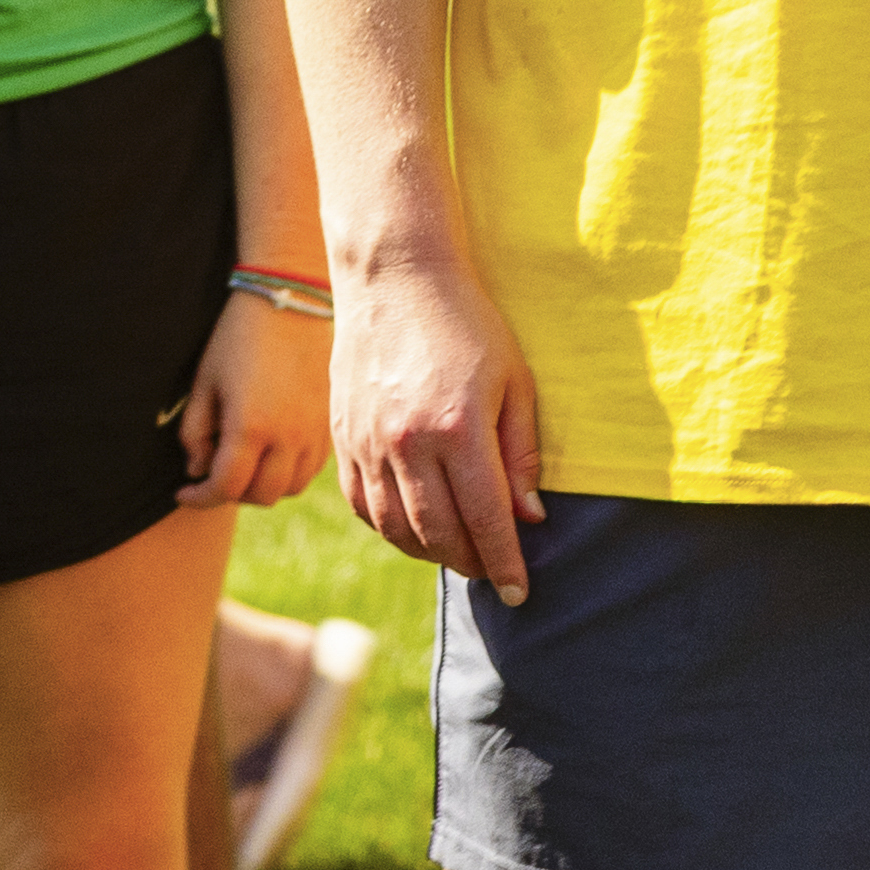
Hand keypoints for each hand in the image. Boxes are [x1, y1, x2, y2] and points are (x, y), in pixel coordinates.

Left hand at [175, 293, 330, 511]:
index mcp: (251, 427)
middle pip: (260, 495)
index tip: (181, 493)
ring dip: (262, 487)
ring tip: (240, 465)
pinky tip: (269, 454)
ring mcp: (316, 433)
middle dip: (229, 493)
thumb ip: (195, 432)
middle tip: (209, 476)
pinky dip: (288, 474)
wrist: (291, 303)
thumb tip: (197, 471)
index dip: (199, 498)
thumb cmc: (236, 339)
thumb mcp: (203, 382)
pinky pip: (311, 470)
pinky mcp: (331, 425)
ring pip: (289, 488)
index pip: (225, 487)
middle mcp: (289, 438)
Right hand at [333, 250, 545, 600]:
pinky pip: (360, 502)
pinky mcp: (341, 435)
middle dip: (470, 563)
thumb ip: (521, 454)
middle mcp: (406, 442)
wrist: (393, 277)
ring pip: (394, 526)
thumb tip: (529, 517)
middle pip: (438, 532)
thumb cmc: (468, 324)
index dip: (505, 563)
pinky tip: (410, 528)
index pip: (486, 519)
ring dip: (427, 552)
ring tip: (455, 554)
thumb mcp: (515, 383)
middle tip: (493, 573)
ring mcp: (366, 441)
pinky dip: (387, 527)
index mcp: (457, 429)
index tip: (520, 593)